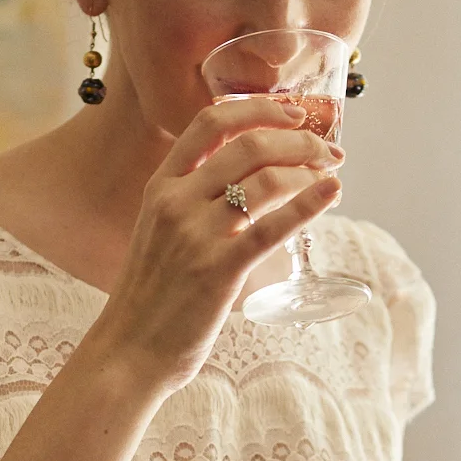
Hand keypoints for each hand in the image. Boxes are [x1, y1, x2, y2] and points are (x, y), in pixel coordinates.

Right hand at [93, 96, 343, 390]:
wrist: (128, 351)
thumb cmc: (150, 297)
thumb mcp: (158, 232)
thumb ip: (191, 203)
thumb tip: (243, 181)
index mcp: (160, 188)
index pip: (209, 123)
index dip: (257, 109)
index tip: (292, 112)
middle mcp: (176, 203)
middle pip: (248, 145)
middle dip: (299, 141)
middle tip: (327, 151)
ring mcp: (197, 235)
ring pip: (265, 180)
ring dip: (309, 171)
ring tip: (332, 177)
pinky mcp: (219, 271)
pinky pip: (273, 228)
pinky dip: (309, 204)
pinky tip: (332, 194)